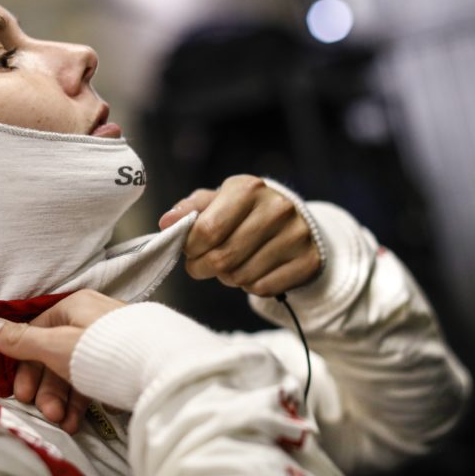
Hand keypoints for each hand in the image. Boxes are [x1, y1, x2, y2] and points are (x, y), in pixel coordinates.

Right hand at [0, 289, 124, 430]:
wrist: (162, 368)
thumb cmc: (103, 351)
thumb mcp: (55, 346)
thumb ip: (19, 340)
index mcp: (74, 307)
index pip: (36, 332)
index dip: (24, 365)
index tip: (20, 394)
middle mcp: (91, 320)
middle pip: (54, 355)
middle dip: (46, 388)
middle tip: (45, 413)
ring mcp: (108, 342)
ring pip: (73, 371)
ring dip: (63, 400)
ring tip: (63, 423)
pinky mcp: (123, 364)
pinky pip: (94, 379)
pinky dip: (82, 400)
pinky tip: (79, 420)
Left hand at [158, 175, 320, 296]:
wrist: (295, 222)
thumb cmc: (245, 212)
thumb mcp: (219, 201)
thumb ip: (191, 210)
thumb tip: (167, 222)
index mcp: (249, 188)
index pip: (207, 229)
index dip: (189, 247)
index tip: (188, 249)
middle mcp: (277, 209)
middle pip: (222, 258)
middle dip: (203, 267)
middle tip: (202, 264)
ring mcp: (295, 236)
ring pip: (241, 277)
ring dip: (227, 277)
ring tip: (232, 264)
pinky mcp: (307, 261)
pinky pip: (263, 287)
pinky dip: (251, 285)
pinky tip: (254, 270)